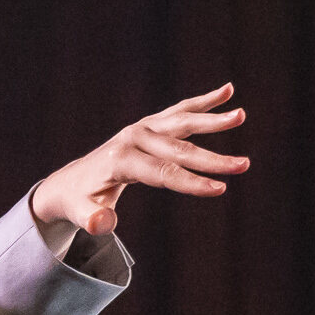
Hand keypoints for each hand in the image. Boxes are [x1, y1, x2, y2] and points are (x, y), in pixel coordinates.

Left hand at [29, 83, 248, 236]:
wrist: (71, 181)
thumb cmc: (79, 201)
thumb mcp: (79, 213)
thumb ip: (90, 219)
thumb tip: (103, 223)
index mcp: (121, 159)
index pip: (163, 172)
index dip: (191, 182)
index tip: (220, 189)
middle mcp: (133, 138)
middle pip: (178, 148)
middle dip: (213, 159)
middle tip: (244, 165)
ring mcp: (142, 128)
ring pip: (182, 121)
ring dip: (213, 118)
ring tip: (241, 115)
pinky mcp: (150, 125)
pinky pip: (181, 111)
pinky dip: (204, 101)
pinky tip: (228, 91)